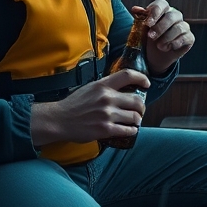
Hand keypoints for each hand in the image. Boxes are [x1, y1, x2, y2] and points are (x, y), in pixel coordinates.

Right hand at [30, 68, 149, 145]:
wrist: (59, 120)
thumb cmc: (73, 105)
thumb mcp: (89, 88)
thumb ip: (105, 88)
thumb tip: (121, 89)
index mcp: (103, 85)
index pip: (128, 75)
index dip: (141, 78)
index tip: (146, 84)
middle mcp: (107, 98)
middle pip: (137, 100)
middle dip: (142, 107)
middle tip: (140, 110)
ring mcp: (107, 114)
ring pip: (135, 117)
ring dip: (137, 120)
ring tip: (135, 121)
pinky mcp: (106, 129)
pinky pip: (127, 130)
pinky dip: (132, 130)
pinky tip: (130, 130)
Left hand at [134, 0, 194, 75]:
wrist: (154, 56)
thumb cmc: (148, 39)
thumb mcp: (141, 29)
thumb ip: (140, 18)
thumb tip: (135, 9)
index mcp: (162, 10)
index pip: (162, 3)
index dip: (155, 12)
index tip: (148, 23)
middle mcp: (175, 16)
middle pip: (171, 16)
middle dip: (160, 27)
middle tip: (151, 37)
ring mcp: (183, 26)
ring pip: (179, 27)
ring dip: (167, 37)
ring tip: (159, 46)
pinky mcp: (189, 38)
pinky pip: (186, 38)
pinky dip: (175, 43)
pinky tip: (168, 48)